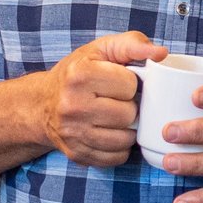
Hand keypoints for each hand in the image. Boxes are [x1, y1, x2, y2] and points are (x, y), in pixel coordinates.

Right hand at [21, 31, 161, 167]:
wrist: (42, 104)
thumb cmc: (78, 73)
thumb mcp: (101, 50)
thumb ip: (132, 44)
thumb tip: (161, 53)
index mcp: (80, 75)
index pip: (129, 85)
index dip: (129, 82)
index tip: (117, 82)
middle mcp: (73, 105)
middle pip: (128, 114)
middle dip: (128, 106)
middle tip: (116, 101)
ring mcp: (73, 133)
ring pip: (125, 139)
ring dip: (126, 128)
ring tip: (114, 117)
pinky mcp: (77, 154)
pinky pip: (116, 157)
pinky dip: (119, 147)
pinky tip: (109, 133)